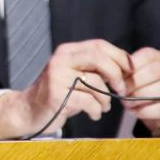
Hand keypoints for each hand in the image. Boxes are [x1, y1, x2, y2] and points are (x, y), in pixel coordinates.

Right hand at [0, 39, 132, 138]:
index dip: (119, 56)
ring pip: (96, 84)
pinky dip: (96, 110)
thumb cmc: (59, 93)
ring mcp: (57, 77)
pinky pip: (89, 102)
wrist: (29, 109)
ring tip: (102, 107)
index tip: (130, 70)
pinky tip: (93, 114)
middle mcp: (60, 60)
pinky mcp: (56, 96)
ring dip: (106, 100)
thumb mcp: (74, 74)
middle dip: (116, 74)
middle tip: (121, 89)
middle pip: (98, 58)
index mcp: (67, 51)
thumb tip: (126, 66)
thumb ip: (94, 67)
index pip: (99, 45)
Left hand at [119, 46, 159, 132]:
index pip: (148, 54)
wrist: (158, 112)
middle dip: (136, 82)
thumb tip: (112, 73)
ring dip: (142, 96)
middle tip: (121, 92)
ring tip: (127, 104)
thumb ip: (126, 72)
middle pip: (157, 70)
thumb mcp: (134, 77)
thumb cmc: (142, 89)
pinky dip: (147, 111)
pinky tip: (135, 112)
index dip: (132, 65)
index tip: (119, 77)